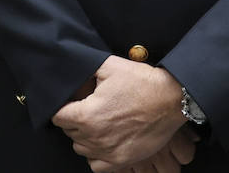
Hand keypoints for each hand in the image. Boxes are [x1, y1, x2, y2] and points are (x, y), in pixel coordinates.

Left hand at [52, 55, 186, 171]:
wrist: (171, 99)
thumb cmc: (141, 82)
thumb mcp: (109, 66)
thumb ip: (85, 70)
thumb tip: (71, 74)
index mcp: (87, 114)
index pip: (58, 117)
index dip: (63, 107)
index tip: (71, 103)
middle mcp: (94, 137)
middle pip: (69, 133)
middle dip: (74, 120)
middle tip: (88, 108)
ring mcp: (108, 151)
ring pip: (81, 149)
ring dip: (84, 137)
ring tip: (97, 123)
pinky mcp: (122, 161)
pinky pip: (96, 166)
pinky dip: (96, 155)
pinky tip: (104, 141)